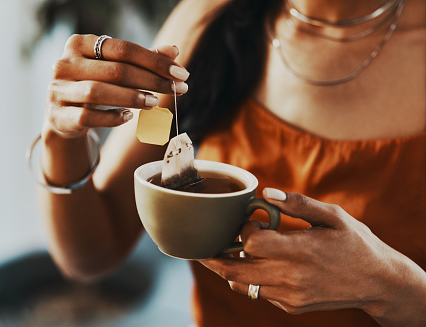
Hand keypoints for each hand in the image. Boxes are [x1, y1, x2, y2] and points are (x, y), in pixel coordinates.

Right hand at [44, 34, 189, 137]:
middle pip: (115, 70)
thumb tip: (173, 50)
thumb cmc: (95, 84)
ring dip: (132, 98)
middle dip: (151, 80)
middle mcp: (65, 64)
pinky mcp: (58, 116)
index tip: (181, 74)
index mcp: (79, 44)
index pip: (123, 49)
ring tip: (154, 102)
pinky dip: (111, 117)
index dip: (155, 61)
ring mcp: (58, 90)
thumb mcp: (115, 69)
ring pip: (99, 92)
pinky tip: (129, 116)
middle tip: (176, 90)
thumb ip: (142, 59)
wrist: (63, 115)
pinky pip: (88, 116)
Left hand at [200, 188, 401, 316]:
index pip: (251, 242)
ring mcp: (291, 295)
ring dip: (230, 269)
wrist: (378, 282)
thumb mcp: (333, 216)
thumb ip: (298, 203)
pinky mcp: (292, 307)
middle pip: (235, 269)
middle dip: (214, 257)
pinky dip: (251, 280)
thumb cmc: (355, 243)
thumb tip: (266, 193)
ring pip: (242, 285)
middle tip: (204, 248)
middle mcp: (292, 276)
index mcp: (301, 250)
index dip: (244, 230)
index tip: (252, 222)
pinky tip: (259, 265)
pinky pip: (259, 293)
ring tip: (229, 254)